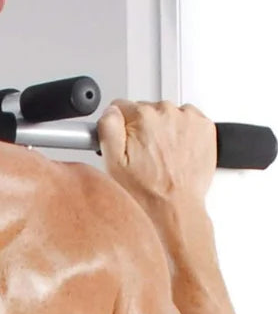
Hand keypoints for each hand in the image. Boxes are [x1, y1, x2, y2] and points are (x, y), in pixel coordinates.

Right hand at [97, 99, 216, 207]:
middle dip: (142, 127)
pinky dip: (182, 131)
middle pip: (146, 109)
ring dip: (163, 128)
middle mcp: (167, 112)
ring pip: (167, 114)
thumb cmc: (146, 189)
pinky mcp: (205, 127)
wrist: (174, 206)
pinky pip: (188, 119)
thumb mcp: (112, 160)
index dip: (120, 126)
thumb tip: (111, 111)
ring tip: (161, 154)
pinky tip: (176, 150)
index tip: (126, 141)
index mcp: (142, 116)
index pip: (121, 107)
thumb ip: (107, 127)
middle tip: (143, 153)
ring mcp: (189, 119)